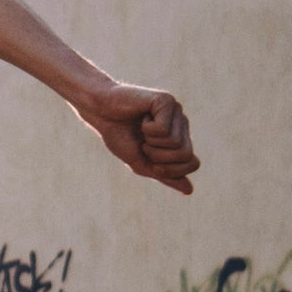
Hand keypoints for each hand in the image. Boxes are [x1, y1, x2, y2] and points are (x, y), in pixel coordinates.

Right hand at [80, 83, 198, 194]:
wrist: (99, 113)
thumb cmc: (118, 135)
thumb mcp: (142, 163)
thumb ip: (165, 175)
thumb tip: (190, 190)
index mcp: (180, 138)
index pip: (192, 163)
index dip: (170, 169)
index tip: (150, 158)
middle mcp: (182, 124)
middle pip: (186, 155)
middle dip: (159, 156)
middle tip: (144, 143)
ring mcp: (176, 111)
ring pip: (175, 143)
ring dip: (151, 142)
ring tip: (141, 129)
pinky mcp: (166, 101)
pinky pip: (163, 130)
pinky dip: (146, 129)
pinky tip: (141, 117)